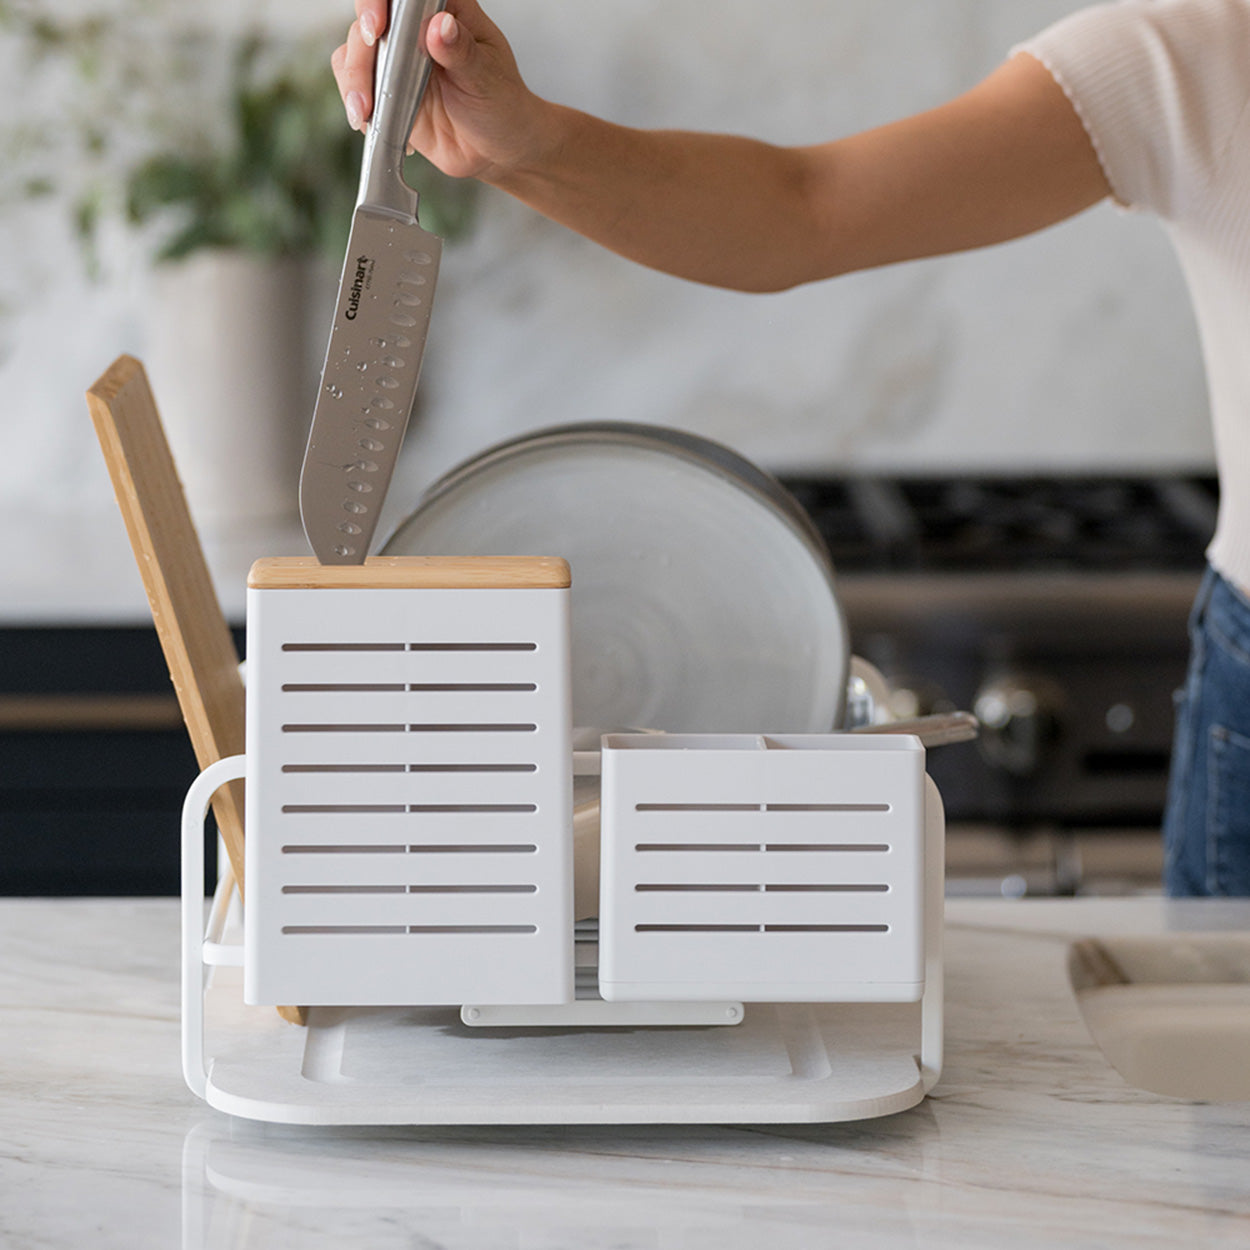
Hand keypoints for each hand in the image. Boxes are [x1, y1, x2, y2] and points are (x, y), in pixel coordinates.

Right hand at [331, 0, 544, 183]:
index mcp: (447, 10)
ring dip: (354, 79)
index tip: (378, 25)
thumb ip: (462, 53)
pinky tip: (370, 122)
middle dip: (361, 48)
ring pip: (355, 51)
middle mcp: (416, 28)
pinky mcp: (387, 88)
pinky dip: (356, 103)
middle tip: (367, 77)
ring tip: (365, 112)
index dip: (381, 2)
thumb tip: (441, 26)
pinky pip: (356, 85)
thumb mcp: (488, 78)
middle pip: (371, 18)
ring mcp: (397, 58)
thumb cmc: (500, 105)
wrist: (496, 149)